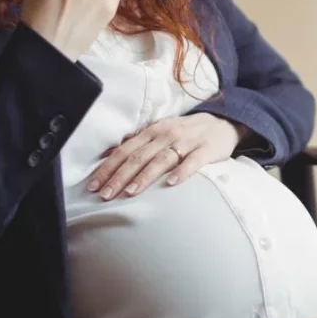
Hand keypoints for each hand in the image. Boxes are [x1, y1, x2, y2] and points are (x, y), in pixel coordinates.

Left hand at [86, 113, 247, 199]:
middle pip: (138, 156)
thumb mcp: (160, 132)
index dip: (108, 167)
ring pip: (161, 159)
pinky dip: (182, 171)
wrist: (223, 122)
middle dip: (119, 176)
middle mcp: (166, 134)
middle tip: (105, 195)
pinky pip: (193, 161)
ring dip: (144, 176)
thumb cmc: (186, 132)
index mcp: (152, 131)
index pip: (124, 150)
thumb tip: (110, 157)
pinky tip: (172, 183)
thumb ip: (139, 144)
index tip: (93, 185)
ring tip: (131, 192)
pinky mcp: (206, 149)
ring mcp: (186, 141)